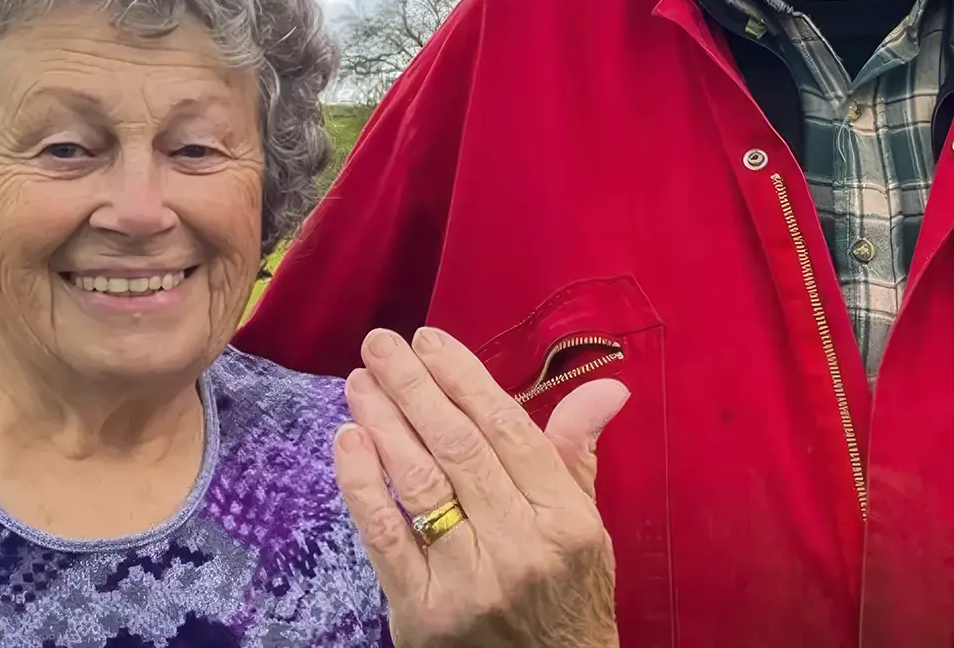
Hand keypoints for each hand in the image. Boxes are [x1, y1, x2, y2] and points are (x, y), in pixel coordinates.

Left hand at [332, 326, 626, 647]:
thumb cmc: (568, 599)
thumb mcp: (587, 529)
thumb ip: (575, 454)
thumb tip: (605, 387)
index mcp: (564, 520)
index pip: (508, 430)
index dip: (465, 379)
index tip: (430, 340)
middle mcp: (519, 547)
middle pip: (458, 447)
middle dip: (415, 387)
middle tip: (382, 344)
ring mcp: (468, 581)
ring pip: (419, 483)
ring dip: (383, 423)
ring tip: (359, 380)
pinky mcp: (422, 613)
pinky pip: (384, 536)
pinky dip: (362, 484)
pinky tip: (348, 440)